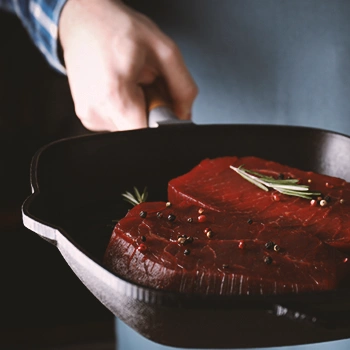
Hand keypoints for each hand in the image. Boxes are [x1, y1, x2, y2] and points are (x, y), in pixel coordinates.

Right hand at [59, 0, 197, 130]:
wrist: (83, 20)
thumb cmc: (116, 27)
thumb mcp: (163, 50)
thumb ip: (183, 88)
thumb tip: (185, 115)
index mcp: (114, 96)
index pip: (145, 136)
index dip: (160, 126)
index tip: (163, 109)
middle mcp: (96, 111)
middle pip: (139, 132)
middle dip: (150, 112)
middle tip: (145, 86)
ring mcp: (89, 116)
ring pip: (128, 128)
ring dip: (137, 110)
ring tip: (131, 83)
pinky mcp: (87, 117)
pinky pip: (116, 122)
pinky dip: (125, 109)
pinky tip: (121, 87)